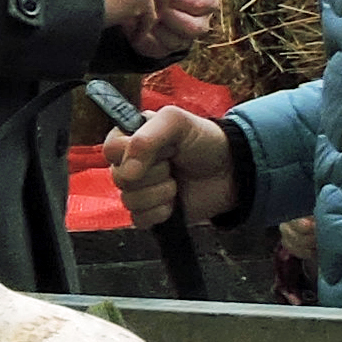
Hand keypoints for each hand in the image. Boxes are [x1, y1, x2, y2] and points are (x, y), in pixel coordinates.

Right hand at [107, 104, 238, 228]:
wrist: (232, 170)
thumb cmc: (204, 141)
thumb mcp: (176, 122)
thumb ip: (146, 138)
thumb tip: (126, 172)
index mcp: (130, 139)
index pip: (110, 150)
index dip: (133, 153)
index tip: (161, 150)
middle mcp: (130, 165)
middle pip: (119, 178)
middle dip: (153, 173)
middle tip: (173, 164)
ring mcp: (138, 190)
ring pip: (129, 201)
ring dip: (160, 193)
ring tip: (177, 182)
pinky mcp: (148, 212)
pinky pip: (139, 219)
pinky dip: (160, 212)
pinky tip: (174, 202)